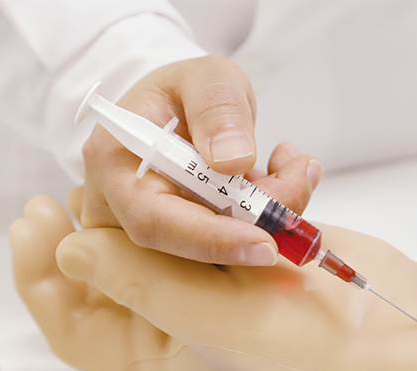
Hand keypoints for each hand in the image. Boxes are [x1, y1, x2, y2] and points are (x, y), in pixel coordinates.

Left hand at [9, 192, 416, 370]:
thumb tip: (72, 246)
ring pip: (177, 231)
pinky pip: (225, 217)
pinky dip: (244, 191)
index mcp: (163, 358)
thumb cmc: (309, 351)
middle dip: (129, 215)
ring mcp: (223, 288)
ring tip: (224, 169)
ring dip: (198, 193)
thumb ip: (137, 282)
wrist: (399, 337)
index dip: (46, 272)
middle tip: (127, 169)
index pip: (80, 320)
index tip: (30, 217)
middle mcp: (186, 324)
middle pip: (125, 264)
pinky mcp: (258, 258)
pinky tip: (277, 173)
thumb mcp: (211, 321)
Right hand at [79, 55, 322, 265]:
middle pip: (191, 242)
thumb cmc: (185, 91)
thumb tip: (232, 159)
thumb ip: (217, 108)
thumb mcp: (206, 78)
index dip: (210, 240)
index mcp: (116, 164)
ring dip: (271, 214)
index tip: (264, 243)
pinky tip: (286, 176)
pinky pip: (233, 242)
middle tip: (300, 178)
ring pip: (220, 247)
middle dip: (257, 221)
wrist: (183, 108)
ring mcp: (158, 229)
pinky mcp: (191, 239)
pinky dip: (269, 216)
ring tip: (297, 167)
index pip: (153, 221)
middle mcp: (126, 207)